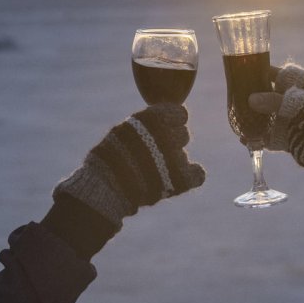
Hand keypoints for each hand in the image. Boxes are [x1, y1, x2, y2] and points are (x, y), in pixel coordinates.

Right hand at [54, 103, 204, 227]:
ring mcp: (176, 157)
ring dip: (173, 162)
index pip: (180, 113)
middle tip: (154, 155)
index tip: (163, 131)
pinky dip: (191, 178)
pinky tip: (177, 181)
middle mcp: (168, 134)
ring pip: (184, 155)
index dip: (172, 122)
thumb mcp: (122, 132)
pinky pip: (198, 175)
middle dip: (171, 143)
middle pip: (183, 134)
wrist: (105, 188)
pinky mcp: (181, 179)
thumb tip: (159, 117)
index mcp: (154, 118)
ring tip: (153, 172)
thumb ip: (145, 124)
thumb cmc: (108, 159)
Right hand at [248, 62, 303, 192]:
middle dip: (254, 98)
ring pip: (269, 117)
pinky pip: (271, 136)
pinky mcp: (291, 138)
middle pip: (271, 95)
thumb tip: (250, 99)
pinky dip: (259, 138)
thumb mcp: (298, 103)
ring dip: (253, 119)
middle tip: (236, 96)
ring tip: (237, 120)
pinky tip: (246, 139)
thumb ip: (273, 101)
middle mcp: (299, 100)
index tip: (247, 71)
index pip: (282, 73)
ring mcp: (295, 120)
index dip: (265, 72)